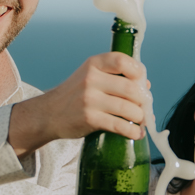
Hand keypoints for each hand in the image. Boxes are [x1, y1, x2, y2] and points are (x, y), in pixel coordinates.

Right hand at [8, 53, 147, 155]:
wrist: (49, 114)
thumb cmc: (75, 95)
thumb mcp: (90, 76)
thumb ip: (114, 77)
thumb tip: (146, 86)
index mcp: (93, 64)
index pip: (122, 61)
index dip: (138, 71)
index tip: (143, 83)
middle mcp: (91, 79)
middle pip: (130, 88)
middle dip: (143, 100)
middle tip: (145, 108)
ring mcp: (90, 99)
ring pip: (128, 108)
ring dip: (140, 117)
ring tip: (141, 121)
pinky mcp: (89, 118)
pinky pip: (119, 125)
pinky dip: (132, 131)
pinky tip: (136, 133)